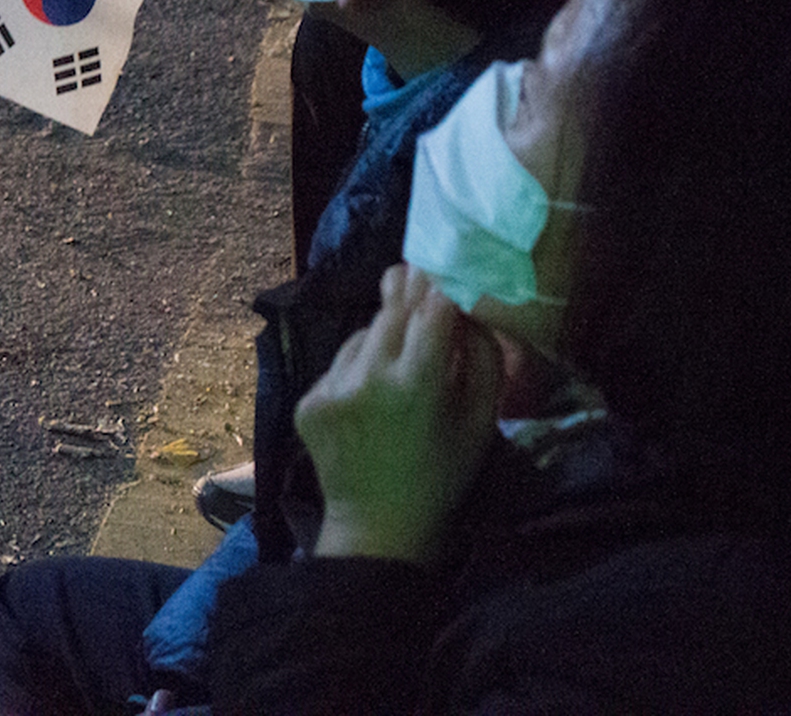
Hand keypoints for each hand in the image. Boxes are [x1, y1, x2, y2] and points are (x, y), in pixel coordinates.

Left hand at [295, 263, 502, 562]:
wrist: (378, 528)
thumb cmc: (443, 476)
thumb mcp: (481, 421)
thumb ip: (483, 358)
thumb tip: (471, 305)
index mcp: (417, 385)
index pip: (433, 309)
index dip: (443, 282)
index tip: (449, 263)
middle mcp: (368, 378)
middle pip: (393, 310)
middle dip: (410, 290)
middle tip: (420, 269)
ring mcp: (331, 388)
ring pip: (365, 333)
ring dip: (384, 333)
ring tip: (402, 359)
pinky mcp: (307, 399)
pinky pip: (341, 362)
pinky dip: (359, 364)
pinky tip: (373, 392)